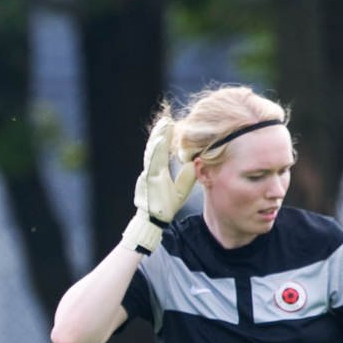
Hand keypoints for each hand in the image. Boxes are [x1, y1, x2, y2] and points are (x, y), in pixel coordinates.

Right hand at [121, 117, 196, 254]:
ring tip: (164, 125)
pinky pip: (151, 163)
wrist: (152, 223)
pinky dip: (155, 151)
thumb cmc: (164, 208)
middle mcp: (150, 172)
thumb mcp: (180, 190)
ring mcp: (147, 176)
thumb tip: (194, 162)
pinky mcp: (148, 181)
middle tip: (166, 120)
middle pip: (155, 149)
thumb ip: (186, 177)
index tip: (170, 126)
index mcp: (157, 173)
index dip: (164, 139)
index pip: (161, 152)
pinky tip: (160, 141)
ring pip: (152, 153)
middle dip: (160, 134)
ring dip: (158, 138)